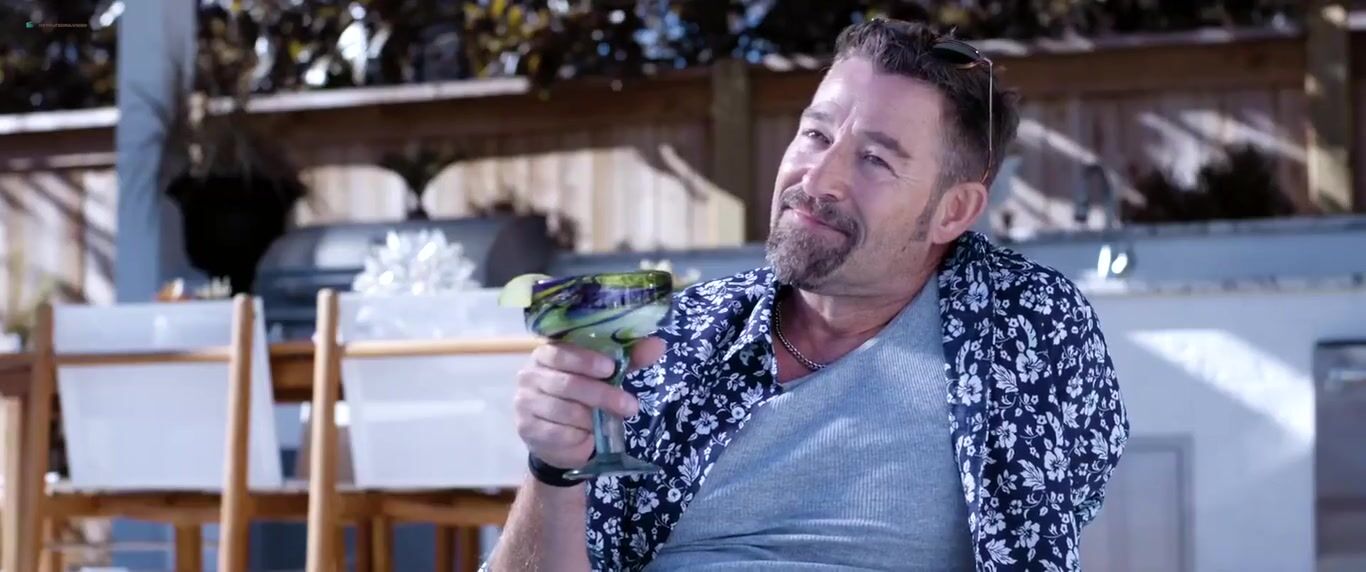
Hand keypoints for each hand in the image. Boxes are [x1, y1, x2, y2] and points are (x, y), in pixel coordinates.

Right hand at [513, 336, 665, 469]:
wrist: (560, 440)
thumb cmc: (584, 399)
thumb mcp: (606, 376)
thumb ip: (628, 359)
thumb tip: (658, 345)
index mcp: (547, 354)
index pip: (560, 351)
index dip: (585, 359)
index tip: (610, 368)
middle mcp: (530, 375)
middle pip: (566, 383)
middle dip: (602, 395)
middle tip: (630, 405)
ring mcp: (524, 402)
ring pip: (563, 410)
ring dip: (592, 418)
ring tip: (609, 422)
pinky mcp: (526, 428)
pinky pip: (556, 432)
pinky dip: (577, 434)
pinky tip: (588, 434)